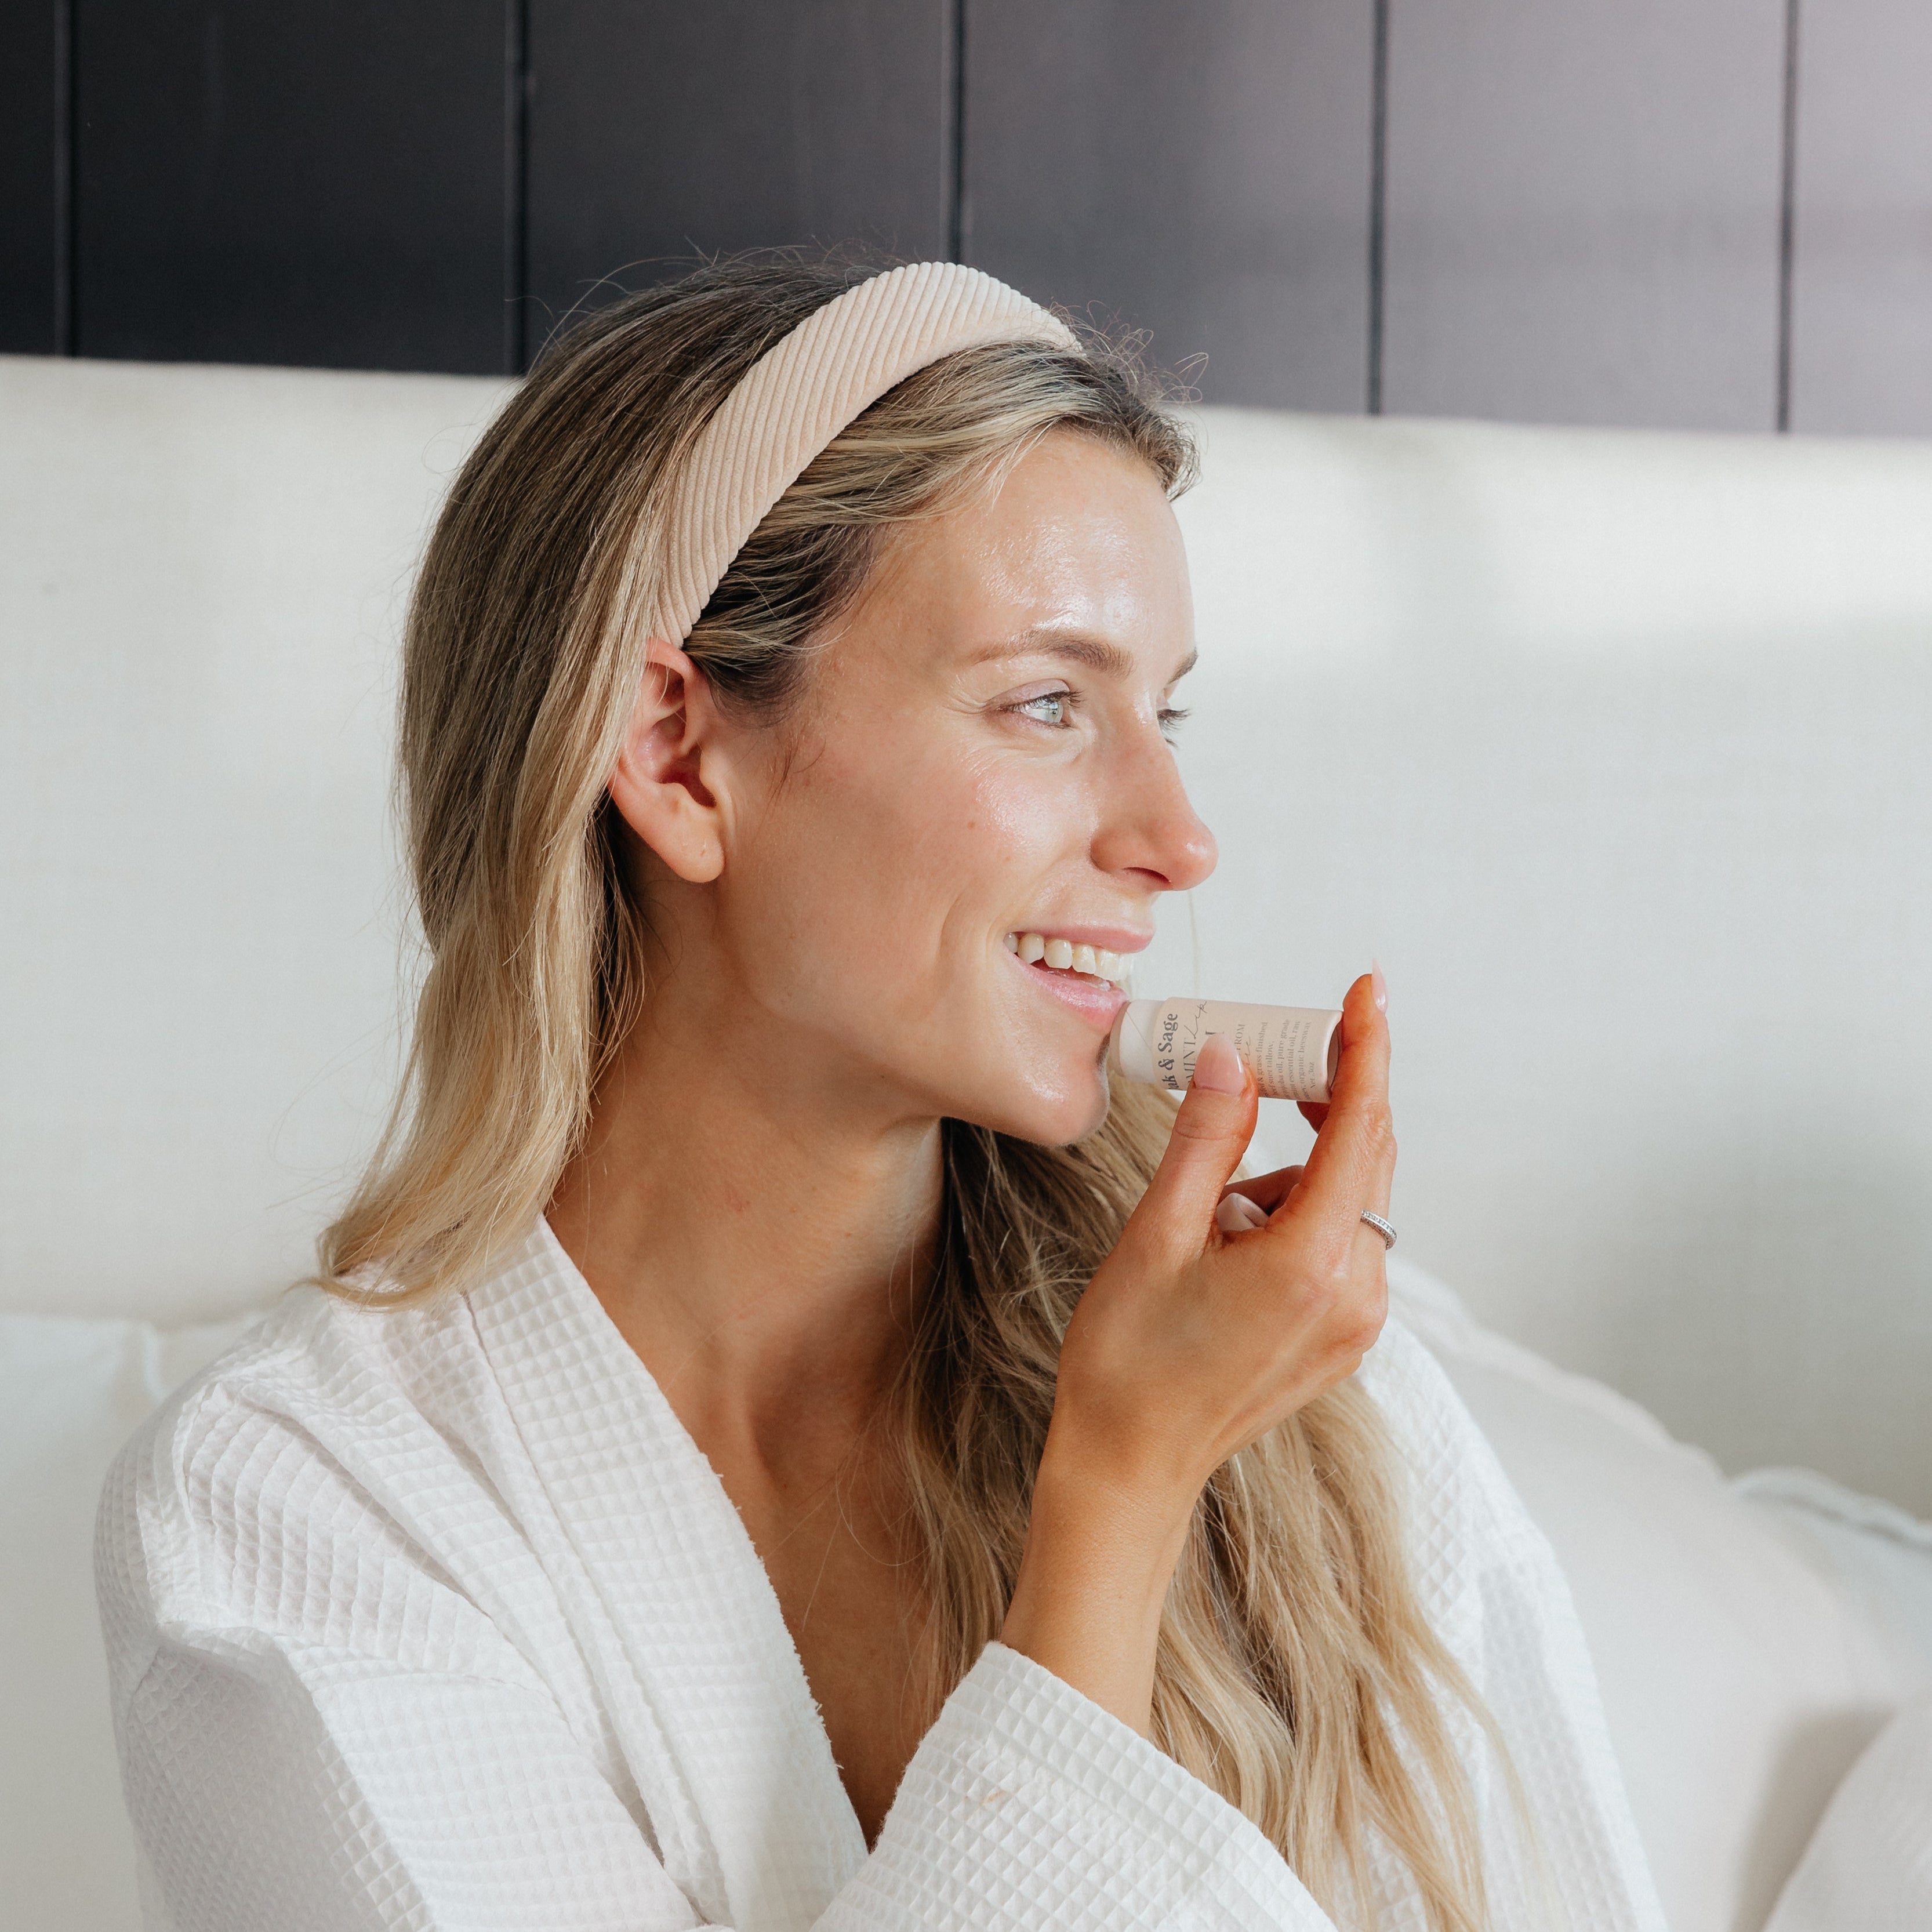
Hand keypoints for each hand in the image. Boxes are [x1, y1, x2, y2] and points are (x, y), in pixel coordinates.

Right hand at [1052, 969, 1393, 1500]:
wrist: (1131, 1463)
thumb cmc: (1130, 1359)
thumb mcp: (1156, 1234)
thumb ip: (1206, 1139)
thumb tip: (1238, 1059)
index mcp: (1313, 1264)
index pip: (1360, 1127)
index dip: (1366, 1048)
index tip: (1368, 989)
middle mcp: (1356, 1293)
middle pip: (1366, 1155)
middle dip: (1324, 1095)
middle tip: (1263, 1060)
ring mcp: (1357, 1319)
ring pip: (1348, 1196)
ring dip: (1292, 1170)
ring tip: (1205, 1217)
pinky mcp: (1344, 1333)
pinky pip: (1338, 1238)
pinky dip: (1296, 1211)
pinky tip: (1229, 1238)